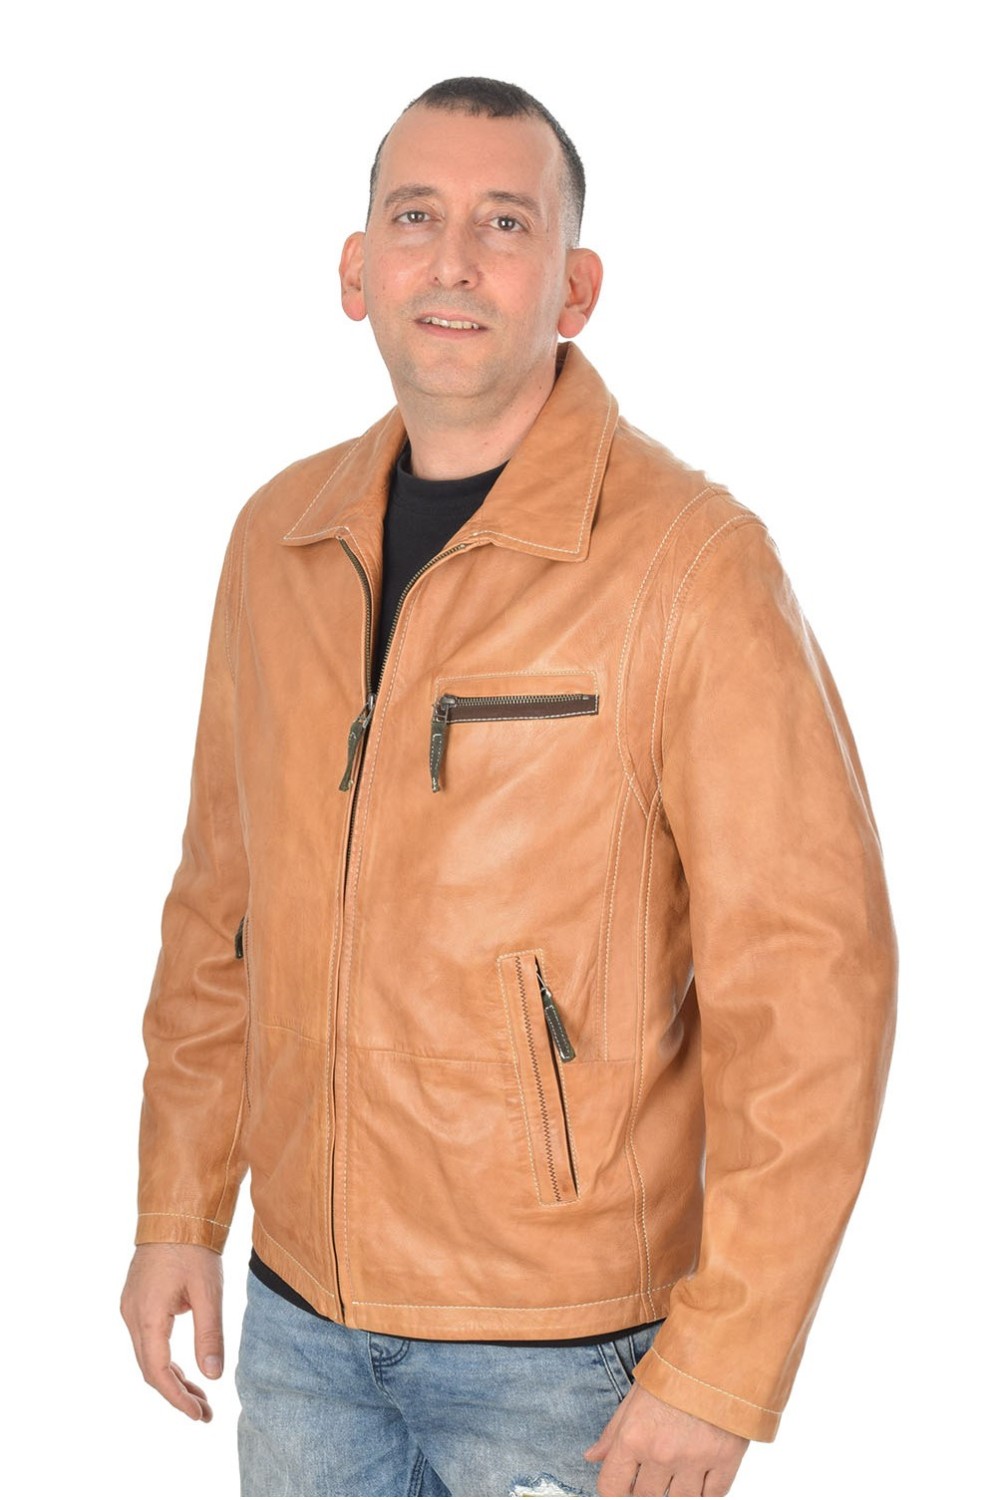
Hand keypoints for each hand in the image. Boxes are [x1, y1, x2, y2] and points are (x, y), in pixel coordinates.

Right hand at [120, 1243, 224, 1420]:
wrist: (174, 1212)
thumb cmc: (193, 1248)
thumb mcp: (208, 1292)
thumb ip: (209, 1334)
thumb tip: (213, 1375)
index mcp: (147, 1316)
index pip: (158, 1372)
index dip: (177, 1398)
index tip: (198, 1415)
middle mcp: (132, 1315)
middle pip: (150, 1368)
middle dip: (176, 1392)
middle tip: (204, 1412)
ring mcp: (131, 1307)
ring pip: (148, 1355)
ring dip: (172, 1377)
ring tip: (200, 1395)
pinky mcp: (137, 1299)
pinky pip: (148, 1339)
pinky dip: (165, 1358)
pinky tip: (185, 1367)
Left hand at [584, 1380, 748, 1495]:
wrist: (720, 1350)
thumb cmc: (675, 1367)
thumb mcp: (636, 1393)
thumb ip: (613, 1431)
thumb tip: (593, 1457)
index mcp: (634, 1435)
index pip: (612, 1488)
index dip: (615, 1486)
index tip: (622, 1480)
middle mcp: (662, 1453)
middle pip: (645, 1496)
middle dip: (646, 1483)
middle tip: (656, 1459)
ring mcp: (694, 1460)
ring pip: (678, 1499)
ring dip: (677, 1485)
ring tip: (681, 1457)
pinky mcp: (726, 1461)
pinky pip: (712, 1496)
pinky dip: (706, 1487)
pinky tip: (702, 1465)